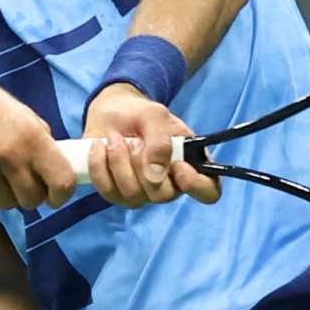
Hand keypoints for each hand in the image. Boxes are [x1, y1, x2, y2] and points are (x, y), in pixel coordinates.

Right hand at [0, 71, 79, 212]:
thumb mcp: (24, 115)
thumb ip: (44, 143)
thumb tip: (61, 171)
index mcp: (31, 136)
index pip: (62, 181)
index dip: (62, 194)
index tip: (55, 195)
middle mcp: (9, 154)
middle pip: (33, 200)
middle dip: (31, 195)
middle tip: (22, 183)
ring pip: (8, 204)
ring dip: (7, 196)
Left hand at [79, 82, 221, 209]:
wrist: (111, 113)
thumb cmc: (140, 114)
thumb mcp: (155, 116)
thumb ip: (161, 142)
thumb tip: (155, 175)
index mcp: (191, 165)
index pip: (209, 191)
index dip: (196, 185)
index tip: (177, 165)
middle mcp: (169, 184)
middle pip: (162, 196)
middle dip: (142, 165)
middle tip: (134, 141)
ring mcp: (143, 192)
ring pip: (132, 195)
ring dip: (119, 162)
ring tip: (114, 138)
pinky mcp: (117, 193)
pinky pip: (108, 192)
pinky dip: (100, 167)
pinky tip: (99, 147)